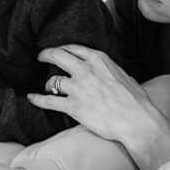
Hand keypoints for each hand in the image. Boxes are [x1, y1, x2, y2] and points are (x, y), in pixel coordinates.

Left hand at [27, 44, 155, 143]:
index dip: (61, 48)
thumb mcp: (123, 75)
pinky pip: (48, 100)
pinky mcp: (73, 106)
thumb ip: (109, 69)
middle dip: (46, 54)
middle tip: (40, 57)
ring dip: (47, 83)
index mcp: (99, 60)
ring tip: (45, 85)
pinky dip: (37, 99)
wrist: (137, 121)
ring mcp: (77, 88)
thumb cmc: (136, 101)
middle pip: (57, 55)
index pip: (73, 47)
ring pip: (52, 80)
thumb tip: (106, 71)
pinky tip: (31, 98)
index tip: (57, 50)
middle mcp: (85, 70)